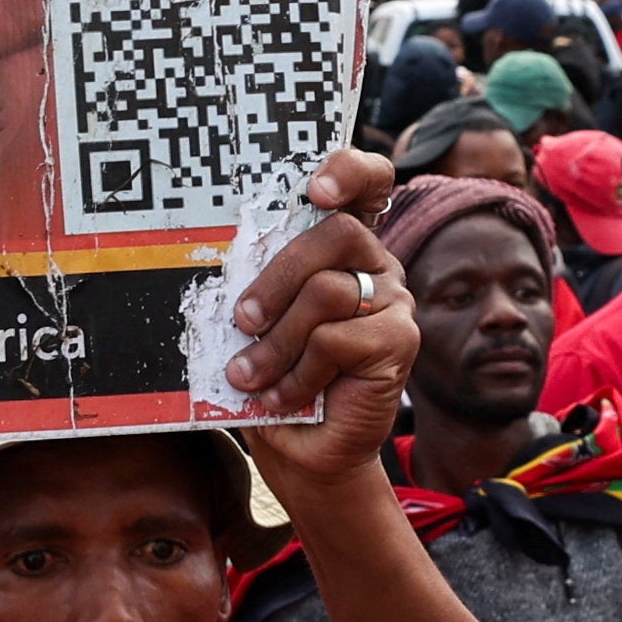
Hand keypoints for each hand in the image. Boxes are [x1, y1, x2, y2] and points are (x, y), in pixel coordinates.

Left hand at [219, 150, 412, 496]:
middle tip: (242, 321)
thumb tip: (221, 255)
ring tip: (251, 376)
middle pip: (336, 233)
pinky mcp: (400, 342)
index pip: (367, 182)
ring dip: (277, 341)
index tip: (316, 189)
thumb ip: (256, 282)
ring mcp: (395, 301)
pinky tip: (286, 395)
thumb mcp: (256, 321)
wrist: (302, 450)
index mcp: (341, 248)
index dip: (349, 171)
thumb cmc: (272, 376)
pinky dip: (299, 372)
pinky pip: (337, 339)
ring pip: (328, 292)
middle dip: (276, 280)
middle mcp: (375, 264)